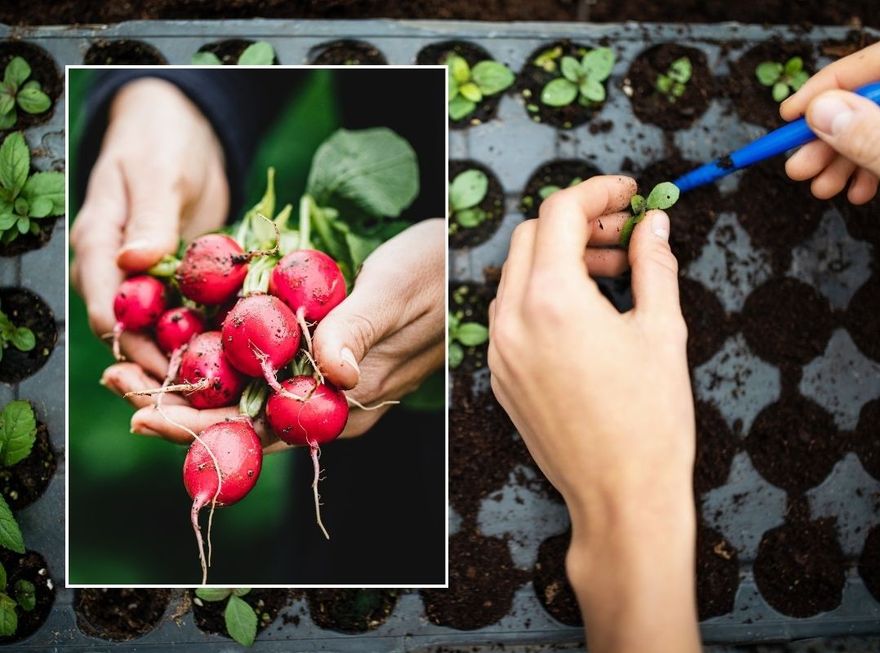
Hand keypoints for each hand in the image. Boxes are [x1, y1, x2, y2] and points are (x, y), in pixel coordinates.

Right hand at [70, 78, 228, 377]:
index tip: (173, 373)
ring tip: (226, 392)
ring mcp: (151, 279)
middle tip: (205, 399)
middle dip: (164, 370)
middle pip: (134, 336)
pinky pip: (192, 315)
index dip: (137, 349)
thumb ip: (150, 220)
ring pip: (163, 333)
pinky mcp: (182, 280)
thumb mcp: (159, 175)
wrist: (182, 128)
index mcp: (102, 249)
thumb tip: (134, 261)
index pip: (110, 313)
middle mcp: (121, 272)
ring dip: (190, 361)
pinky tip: (242, 357)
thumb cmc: (162, 142)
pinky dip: (211, 336)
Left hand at [103, 219, 445, 448]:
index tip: (147, 416)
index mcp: (349, 400)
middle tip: (116, 384)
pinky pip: (261, 361)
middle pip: (245, 417)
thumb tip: (330, 373)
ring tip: (132, 366)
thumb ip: (359, 330)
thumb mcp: (396, 292)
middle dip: (178, 406)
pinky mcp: (319, 347)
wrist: (457, 252)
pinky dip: (218, 354)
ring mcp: (323, 374)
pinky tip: (184, 338)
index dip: (202, 429)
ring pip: (246, 391)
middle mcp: (331, 397)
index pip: (265, 430)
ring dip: (191, 380)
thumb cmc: (434, 270)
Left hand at [488, 176, 698, 651]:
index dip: (597, 191)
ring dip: (559, 258)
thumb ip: (653, 264)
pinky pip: (512, 313)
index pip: (560, 213)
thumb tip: (652, 222)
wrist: (622, 497)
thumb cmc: (651, 421)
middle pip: (531, 236)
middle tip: (625, 230)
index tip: (628, 192)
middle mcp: (514, 320)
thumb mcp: (663, 331)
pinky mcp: (501, 376)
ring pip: (517, 273)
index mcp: (553, 300)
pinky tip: (586, 310)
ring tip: (613, 271)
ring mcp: (501, 350)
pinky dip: (543, 294)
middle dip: (578, 221)